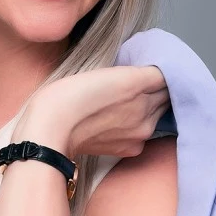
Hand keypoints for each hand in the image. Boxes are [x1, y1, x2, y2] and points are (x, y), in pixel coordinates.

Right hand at [12, 66, 169, 158]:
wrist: (49, 132)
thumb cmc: (67, 96)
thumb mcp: (104, 71)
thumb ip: (137, 71)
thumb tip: (159, 73)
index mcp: (139, 84)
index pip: (166, 75)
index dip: (160, 69)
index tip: (150, 67)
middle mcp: (147, 110)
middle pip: (165, 95)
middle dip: (158, 88)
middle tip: (141, 82)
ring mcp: (140, 132)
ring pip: (157, 113)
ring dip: (150, 105)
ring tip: (127, 100)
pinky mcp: (130, 148)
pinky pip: (144, 132)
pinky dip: (139, 123)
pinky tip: (119, 118)